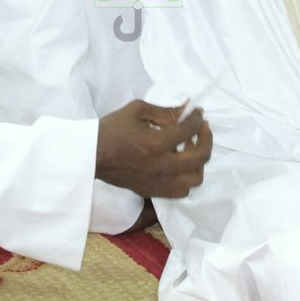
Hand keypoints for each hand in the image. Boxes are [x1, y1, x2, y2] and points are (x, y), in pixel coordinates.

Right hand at [95, 99, 211, 199]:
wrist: (92, 155)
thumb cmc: (112, 129)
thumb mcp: (137, 110)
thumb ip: (165, 110)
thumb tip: (187, 108)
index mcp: (156, 144)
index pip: (189, 130)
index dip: (197, 118)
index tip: (197, 113)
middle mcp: (161, 166)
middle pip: (200, 157)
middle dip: (206, 138)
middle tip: (202, 128)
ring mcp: (159, 182)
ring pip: (195, 179)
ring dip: (198, 162)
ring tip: (191, 148)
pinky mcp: (153, 191)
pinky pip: (181, 191)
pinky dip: (187, 178)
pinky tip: (180, 165)